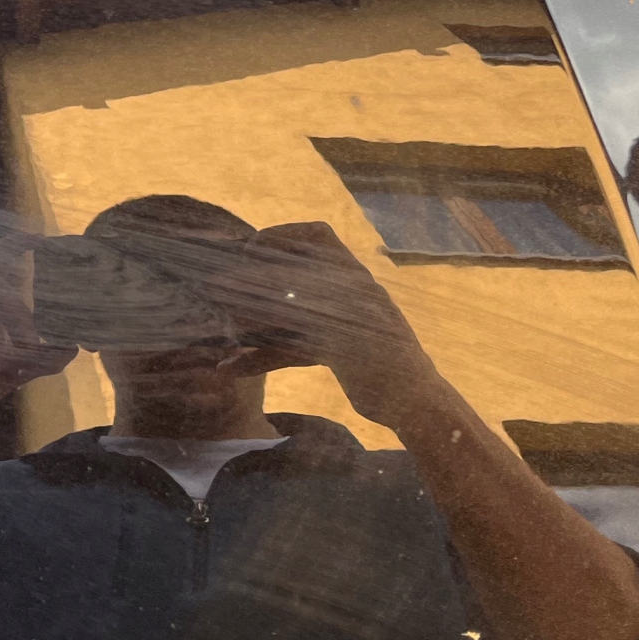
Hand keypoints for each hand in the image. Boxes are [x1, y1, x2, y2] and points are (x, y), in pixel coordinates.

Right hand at [208, 222, 442, 425]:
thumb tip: (240, 309)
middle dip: (257, 283)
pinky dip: (264, 356)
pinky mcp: (333, 353)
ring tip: (224, 330)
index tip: (249, 250)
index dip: (283, 235)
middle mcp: (343, 295)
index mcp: (351, 279)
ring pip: (288, 313)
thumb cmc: (385, 361)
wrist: (414, 404)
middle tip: (224, 292)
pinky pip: (291, 346)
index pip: (317, 237)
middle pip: (293, 275)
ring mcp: (337, 325)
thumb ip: (285, 317)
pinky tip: (235, 368)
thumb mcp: (335, 332)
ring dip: (256, 322)